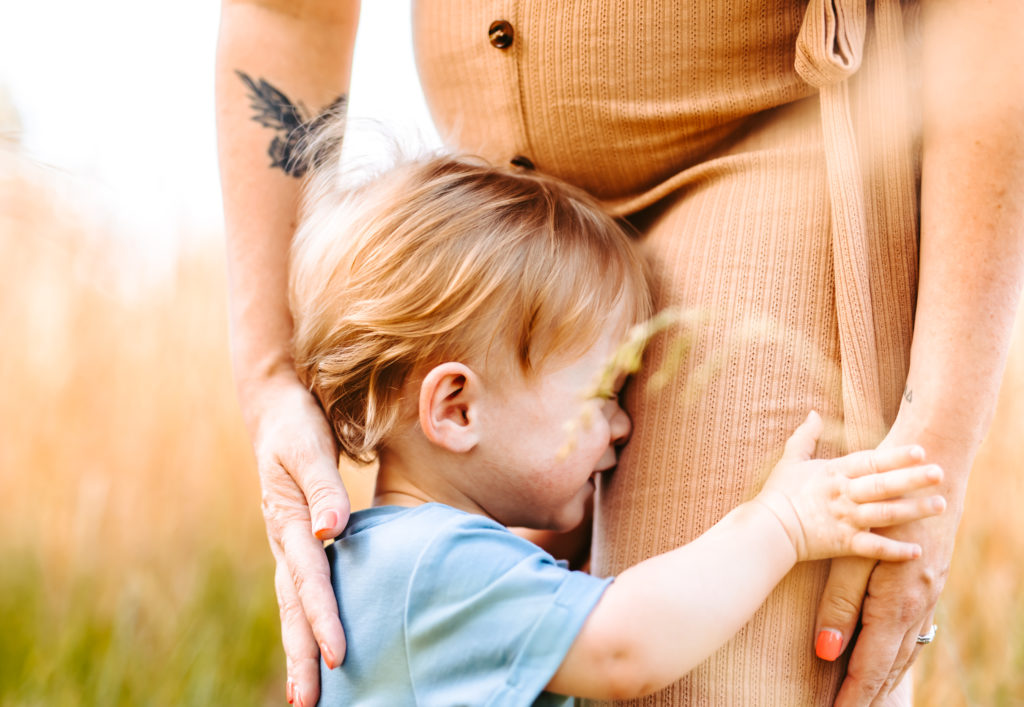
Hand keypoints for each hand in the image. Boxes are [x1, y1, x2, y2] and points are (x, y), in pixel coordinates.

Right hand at [246, 374, 349, 706]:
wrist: (275, 407)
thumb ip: (323, 487)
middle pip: (293, 606)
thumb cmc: (297, 424)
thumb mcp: (309, 448)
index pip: (310, 579)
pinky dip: (306, 621)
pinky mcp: (298, 540)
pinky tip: (315, 645)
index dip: (324, 617)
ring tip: (304, 693)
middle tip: (307, 703)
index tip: (337, 657)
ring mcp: (288, 543)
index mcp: (288, 522)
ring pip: (293, 604)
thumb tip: (332, 530)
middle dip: (301, 655)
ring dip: (299, 648)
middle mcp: (284, 540)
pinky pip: (302, 590)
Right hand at [756, 412, 945, 562]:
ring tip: (941, 505)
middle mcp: (843, 495)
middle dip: (912, 479)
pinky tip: (917, 551)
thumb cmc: (779, 493)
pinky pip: (873, 548)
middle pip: (883, 485)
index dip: (895, 456)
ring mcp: (845, 520)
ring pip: (885, 514)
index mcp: (834, 473)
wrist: (768, 529)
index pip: (870, 461)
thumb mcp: (790, 460)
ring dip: (914, 511)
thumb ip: (805, 437)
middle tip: (940, 473)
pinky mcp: (843, 544)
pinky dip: (895, 551)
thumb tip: (813, 414)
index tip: (920, 450)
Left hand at [813, 433, 966, 706]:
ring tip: (865, 697)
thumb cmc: (885, 509)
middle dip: (869, 694)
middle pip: (890, 665)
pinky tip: (891, 655)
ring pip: (905, 649)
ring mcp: (928, 595)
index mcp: (896, 604)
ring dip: (886, 676)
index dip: (853, 693)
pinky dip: (900, 651)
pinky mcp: (930, 582)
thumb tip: (825, 651)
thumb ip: (840, 604)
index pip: (870, 664)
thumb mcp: (856, 555)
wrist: (932, 471)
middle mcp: (917, 606)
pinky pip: (914, 629)